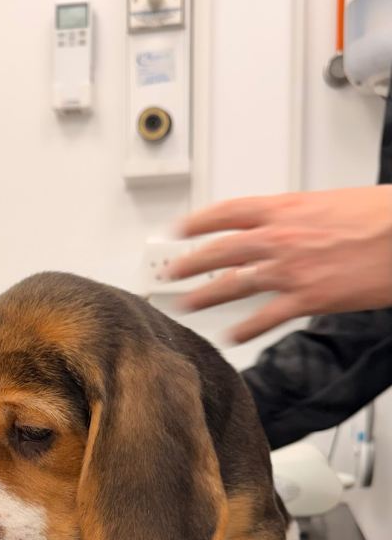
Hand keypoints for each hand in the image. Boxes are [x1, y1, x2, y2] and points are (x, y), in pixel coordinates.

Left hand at [168, 186, 391, 342]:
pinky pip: (264, 318)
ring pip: (232, 284)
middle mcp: (281, 237)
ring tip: (185, 305)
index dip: (196, 222)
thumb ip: (301, 217)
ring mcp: (290, 270)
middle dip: (188, 263)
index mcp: (287, 208)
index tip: (179, 229)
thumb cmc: (383, 216)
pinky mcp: (307, 299)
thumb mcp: (333, 203)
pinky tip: (231, 336)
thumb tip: (286, 227)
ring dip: (203, 296)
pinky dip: (244, 330)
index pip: (227, 212)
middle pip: (219, 250)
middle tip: (168, 273)